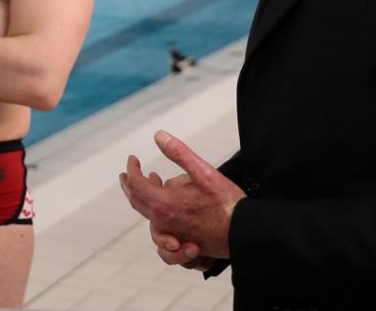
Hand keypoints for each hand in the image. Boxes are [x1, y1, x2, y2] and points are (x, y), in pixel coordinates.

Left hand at [117, 130, 243, 259]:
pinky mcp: (183, 240)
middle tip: (128, 172)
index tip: (133, 158)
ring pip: (148, 214)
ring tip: (152, 181)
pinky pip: (160, 227)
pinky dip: (156, 212)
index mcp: (165, 204)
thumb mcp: (204, 172)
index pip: (136, 185)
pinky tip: (167, 202)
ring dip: (143, 196)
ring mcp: (173, 233)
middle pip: (137, 201)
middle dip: (130, 184)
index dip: (132, 169)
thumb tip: (158, 135)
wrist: (247, 235)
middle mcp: (164, 222)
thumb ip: (179, 153)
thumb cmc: (227, 203)